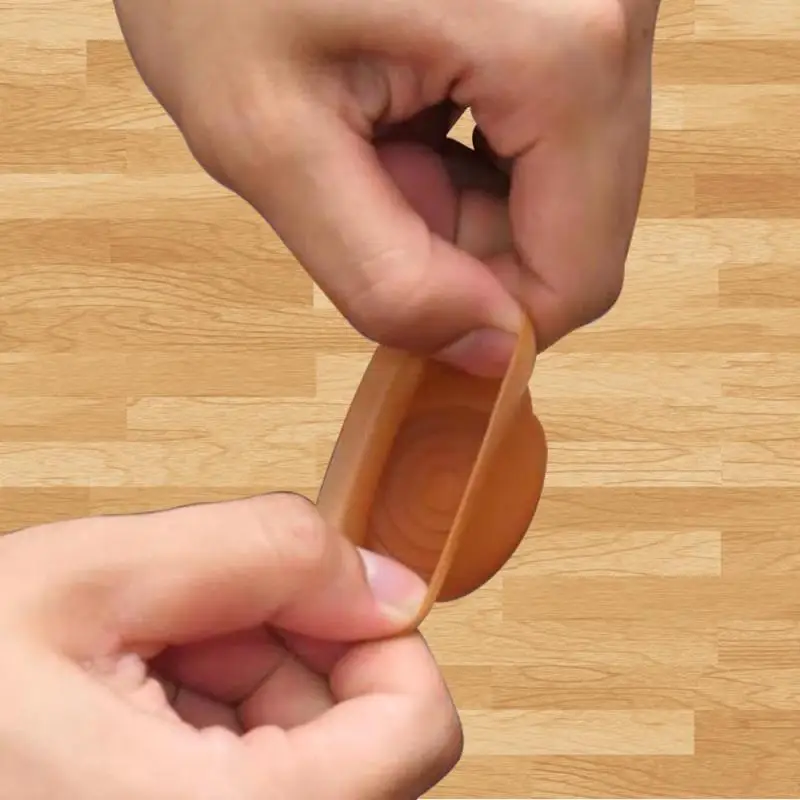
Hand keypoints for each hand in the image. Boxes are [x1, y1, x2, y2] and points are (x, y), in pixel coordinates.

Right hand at [0, 494, 461, 797]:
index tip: (319, 591)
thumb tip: (389, 581)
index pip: (416, 733)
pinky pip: (264, 781)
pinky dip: (224, 725)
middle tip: (188, 620)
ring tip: (145, 660)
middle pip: (366, 742)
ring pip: (316, 759)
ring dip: (251, 684)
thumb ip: (264, 552)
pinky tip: (142, 700)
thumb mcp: (88, 581)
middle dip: (292, 655)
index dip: (380, 640)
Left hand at [113, 0, 659, 376]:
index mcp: (560, 48)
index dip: (488, 313)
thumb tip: (493, 354)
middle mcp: (617, 9)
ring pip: (566, 180)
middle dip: (470, 239)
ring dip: (471, 191)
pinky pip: (553, 126)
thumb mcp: (268, 141)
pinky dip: (483, 143)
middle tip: (370, 178)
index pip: (579, 277)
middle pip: (578, 227)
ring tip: (381, 124)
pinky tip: (411, 94)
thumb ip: (384, 276)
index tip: (402, 283)